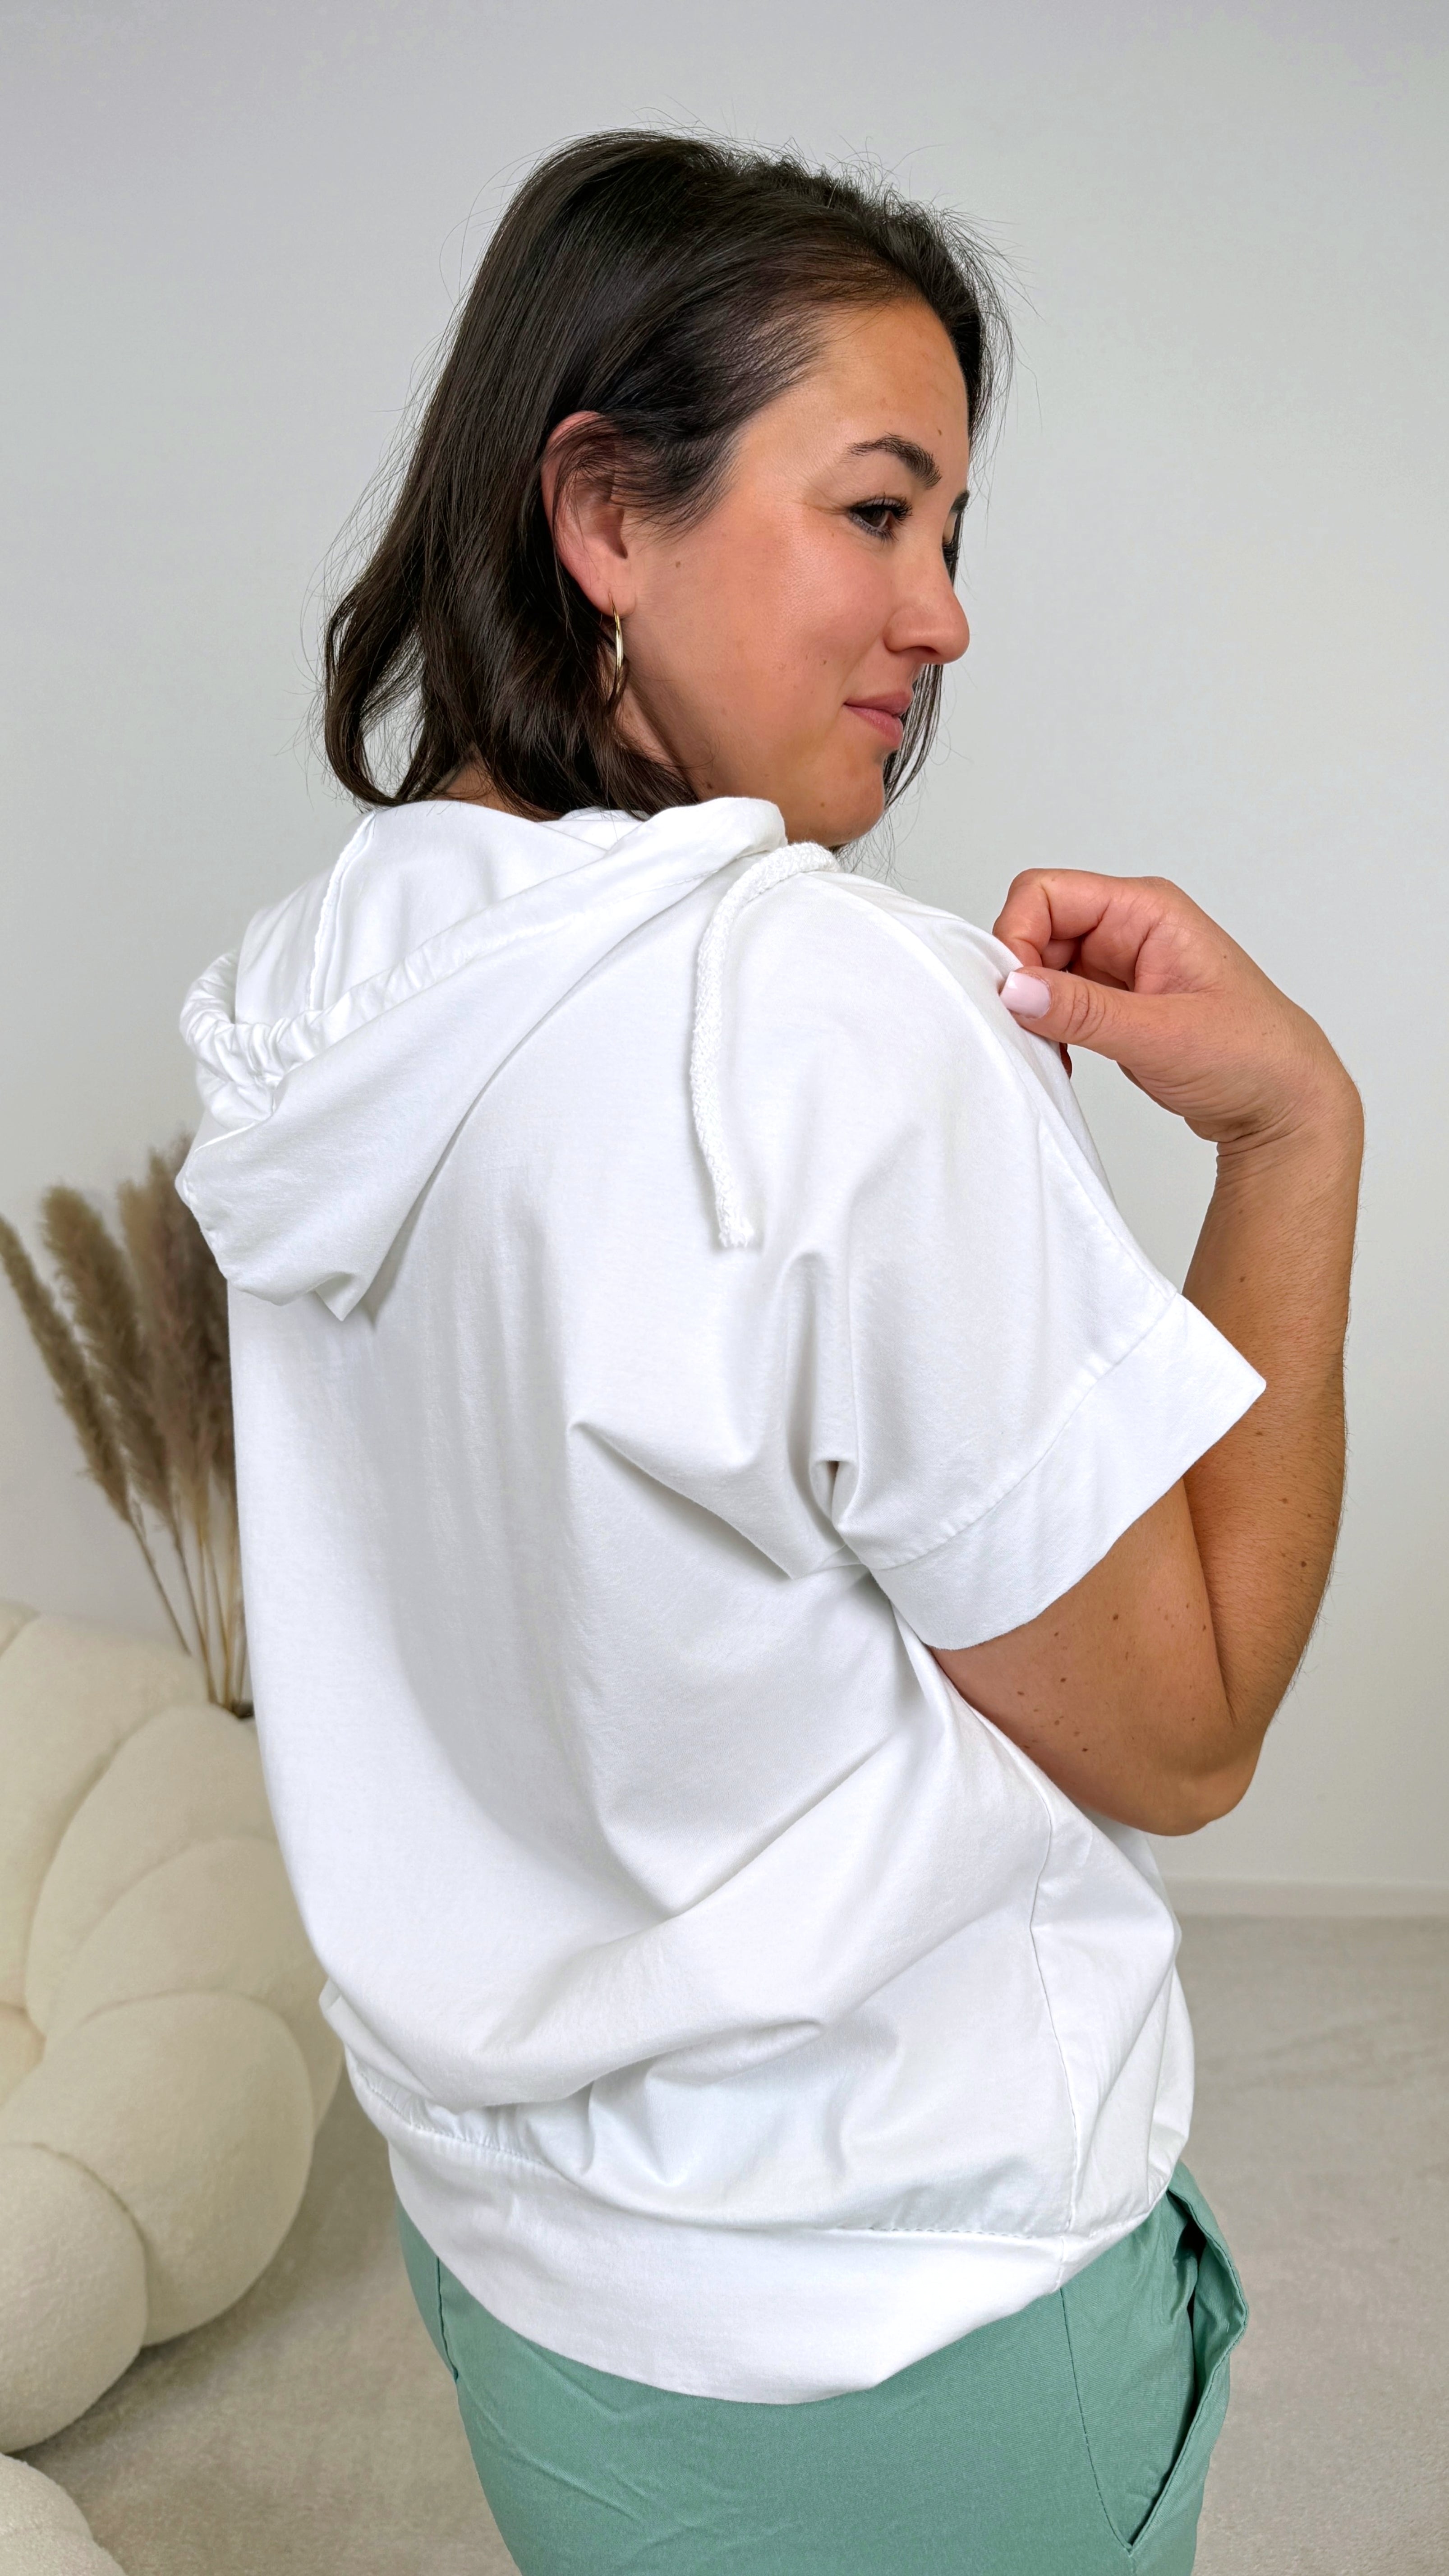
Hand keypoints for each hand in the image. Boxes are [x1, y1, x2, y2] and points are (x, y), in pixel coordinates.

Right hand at [993, 870, 1354, 1148]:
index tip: (1015, 993)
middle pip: (1038, 927)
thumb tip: (1015, 990)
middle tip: (1031, 1028)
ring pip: (1042, 966)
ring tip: (1056, 1049)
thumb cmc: (1252, 1057)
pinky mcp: (1114, 1001)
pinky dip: (1048, 1026)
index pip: (1048, 894)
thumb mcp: (1162, 1034)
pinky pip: (1058, 999)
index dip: (1018, 937)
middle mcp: (1130, 928)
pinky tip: (1065, 1056)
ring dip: (1035, 1007)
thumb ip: (1082, 1011)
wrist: (1282, 1105)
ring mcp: (1120, 965)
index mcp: (1147, 910)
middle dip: (1023, 978)